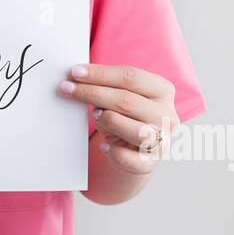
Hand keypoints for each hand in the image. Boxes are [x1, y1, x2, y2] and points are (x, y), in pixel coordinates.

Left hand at [60, 64, 177, 174]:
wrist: (136, 149)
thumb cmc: (126, 115)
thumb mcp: (121, 96)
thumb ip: (107, 87)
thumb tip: (77, 77)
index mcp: (162, 90)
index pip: (130, 77)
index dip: (100, 74)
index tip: (75, 72)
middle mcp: (166, 115)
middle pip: (127, 100)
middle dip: (93, 93)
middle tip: (67, 88)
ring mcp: (161, 140)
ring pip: (135, 130)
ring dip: (109, 120)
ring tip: (94, 115)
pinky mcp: (150, 162)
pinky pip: (132, 159)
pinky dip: (115, 152)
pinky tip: (103, 146)